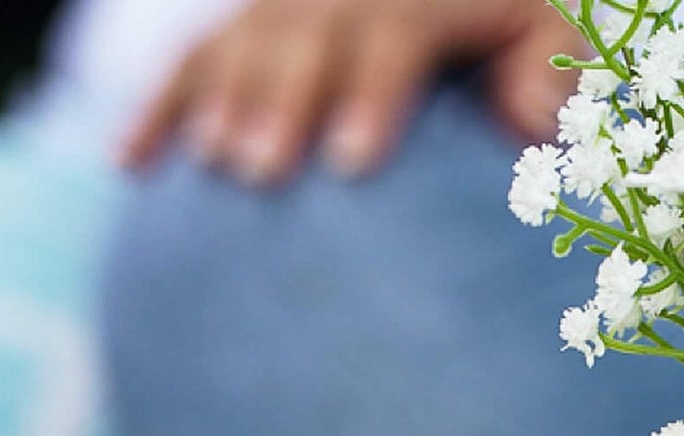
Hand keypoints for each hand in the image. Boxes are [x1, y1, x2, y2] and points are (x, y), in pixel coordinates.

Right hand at [119, 0, 579, 183]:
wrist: (471, 9)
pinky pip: (195, 56)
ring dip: (219, 100)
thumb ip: (548, 71)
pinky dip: (158, 107)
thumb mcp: (552, 40)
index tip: (352, 163)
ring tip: (216, 166)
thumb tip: (533, 112)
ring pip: (243, 37)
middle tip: (261, 171)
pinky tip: (130, 164)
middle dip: (279, 98)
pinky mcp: (253, 27)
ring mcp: (294, 1)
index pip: (395, 26)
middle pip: (305, 31)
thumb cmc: (524, 46)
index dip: (370, 91)